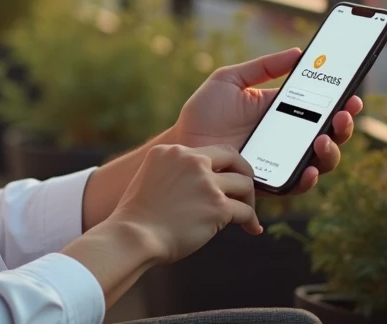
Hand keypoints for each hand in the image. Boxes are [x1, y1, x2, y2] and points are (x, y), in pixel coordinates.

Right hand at [110, 143, 259, 263]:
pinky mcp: (218, 206)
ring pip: (245, 184)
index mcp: (172, 151)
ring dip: (248, 199)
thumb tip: (197, 186)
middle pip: (233, 157)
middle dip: (244, 173)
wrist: (134, 236)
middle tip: (245, 190)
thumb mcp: (149, 177)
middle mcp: (191, 160)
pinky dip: (251, 221)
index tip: (225, 178)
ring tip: (246, 214)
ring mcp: (206, 183)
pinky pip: (246, 211)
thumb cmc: (138, 216)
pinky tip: (251, 228)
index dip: (222, 165)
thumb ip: (173, 172)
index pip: (209, 151)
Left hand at [169, 48, 361, 194]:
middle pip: (330, 134)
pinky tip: (308, 169)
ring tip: (322, 139)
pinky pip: (297, 184)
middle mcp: (289, 136)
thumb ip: (262, 67)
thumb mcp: (230, 80)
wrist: (184, 144)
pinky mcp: (271, 181)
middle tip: (343, 114)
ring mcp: (283, 160)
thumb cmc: (204, 112)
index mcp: (283, 110)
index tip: (351, 93)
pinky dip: (307, 178)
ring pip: (321, 161)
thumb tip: (297, 52)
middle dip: (344, 125)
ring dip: (331, 151)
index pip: (322, 106)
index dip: (341, 101)